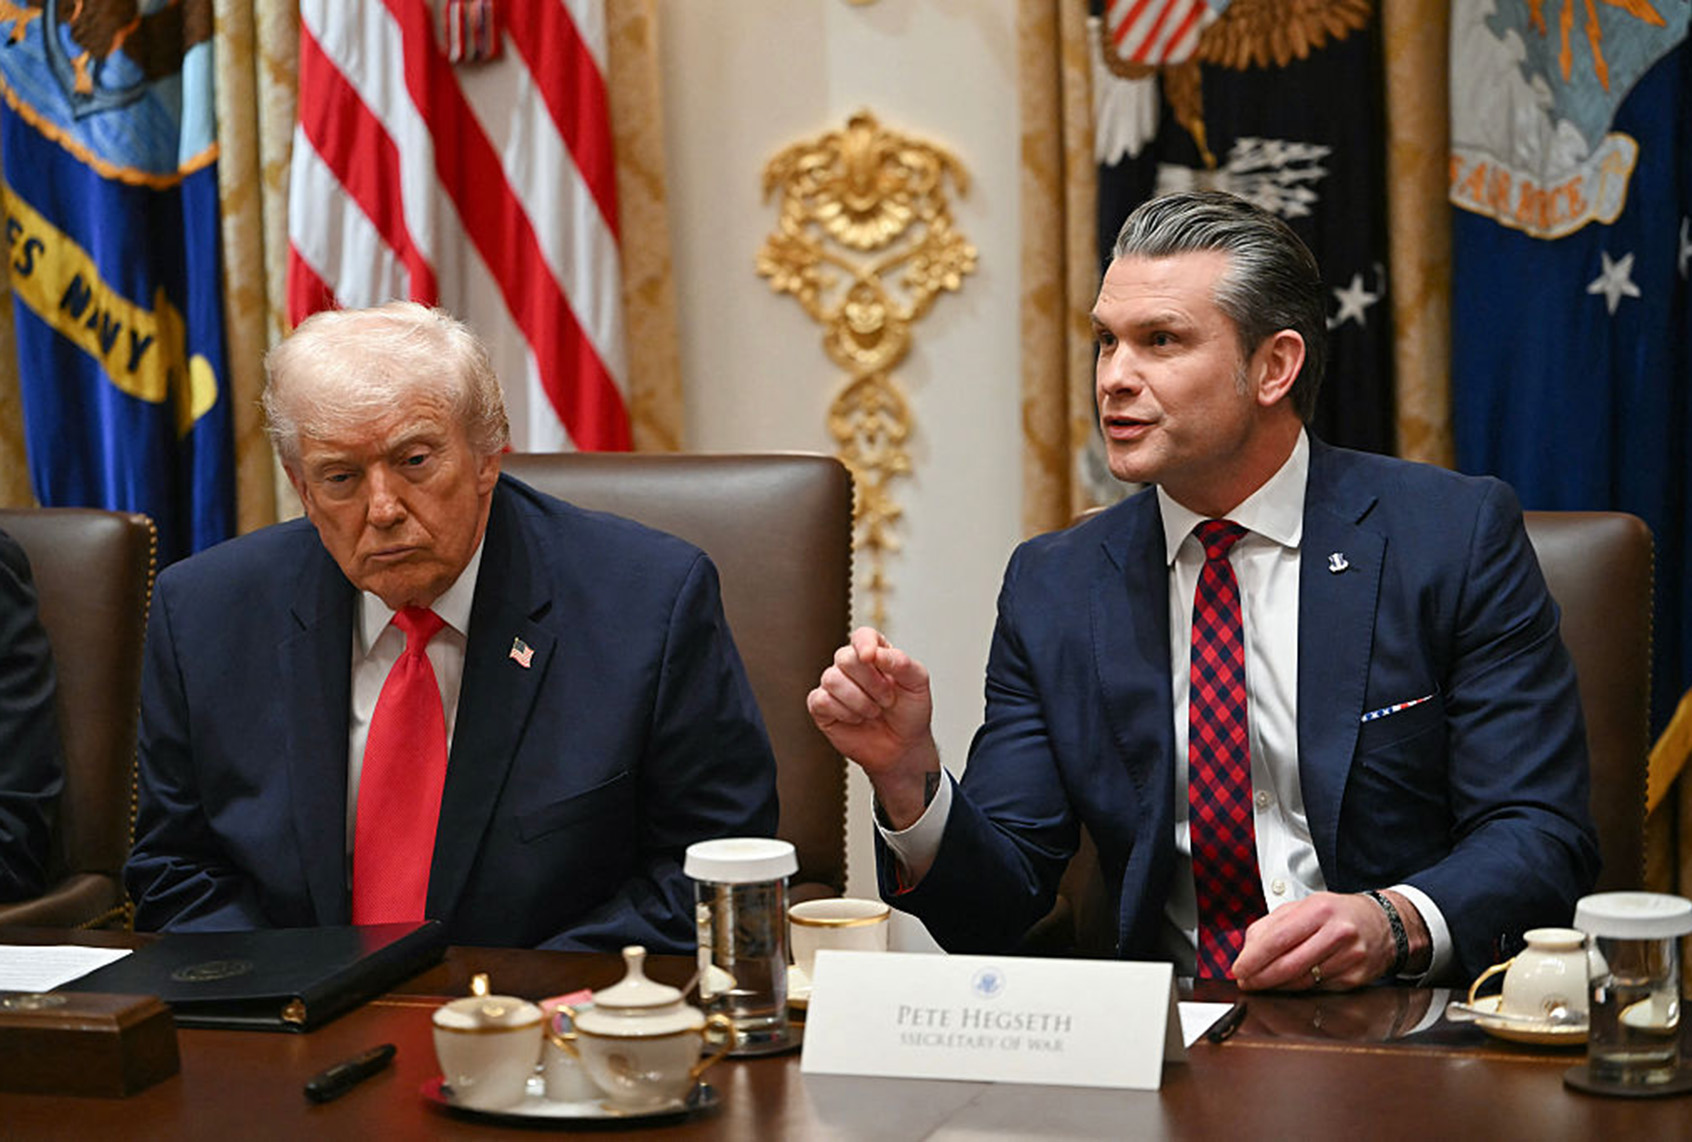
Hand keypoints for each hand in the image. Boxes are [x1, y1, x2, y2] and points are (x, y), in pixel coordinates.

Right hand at [806, 626, 938, 827]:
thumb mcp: (917, 683)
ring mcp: (835, 685)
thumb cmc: (910, 713)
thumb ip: (901, 662)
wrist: (902, 748)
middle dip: (870, 683)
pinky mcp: (822, 706)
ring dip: (859, 701)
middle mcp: (852, 666)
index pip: (862, 636)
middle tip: (887, 699)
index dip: (864, 644)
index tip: (870, 658)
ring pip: (831, 679)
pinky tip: (856, 719)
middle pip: (844, 657)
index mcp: (876, 653)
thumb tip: (875, 652)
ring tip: (873, 711)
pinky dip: (843, 712)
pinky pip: (821, 700)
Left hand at [1230, 890, 1425, 991]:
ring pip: (1302, 980)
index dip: (1254, 958)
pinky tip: (1287, 984)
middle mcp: (1337, 933)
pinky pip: (1317, 989)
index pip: (1278, 938)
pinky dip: (1297, 989)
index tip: (1238, 968)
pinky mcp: (1355, 978)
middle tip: (1245, 981)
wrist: (1384, 924)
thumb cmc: (1339, 914)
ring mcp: (1349, 958)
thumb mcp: (1304, 906)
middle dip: (1261, 977)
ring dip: (1276, 986)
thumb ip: (1272, 924)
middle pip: (1289, 964)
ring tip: (1261, 982)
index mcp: (1319, 910)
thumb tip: (1248, 949)